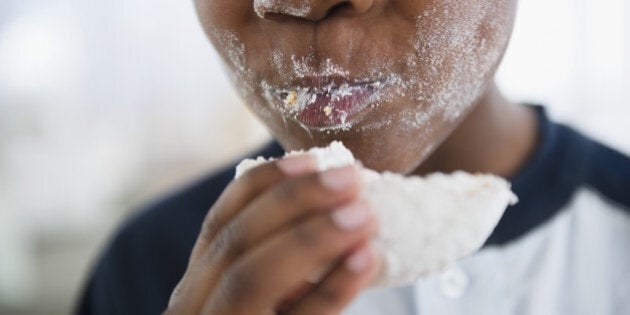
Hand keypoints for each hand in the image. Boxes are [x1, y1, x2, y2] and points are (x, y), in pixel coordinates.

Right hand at [164, 155, 379, 314]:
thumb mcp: (262, 303)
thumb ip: (281, 266)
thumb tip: (340, 206)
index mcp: (198, 288)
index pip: (220, 224)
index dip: (263, 187)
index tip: (311, 159)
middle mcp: (194, 310)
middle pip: (234, 244)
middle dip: (293, 204)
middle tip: (350, 179)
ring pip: (250, 278)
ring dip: (310, 238)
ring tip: (364, 214)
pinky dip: (330, 289)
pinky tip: (365, 260)